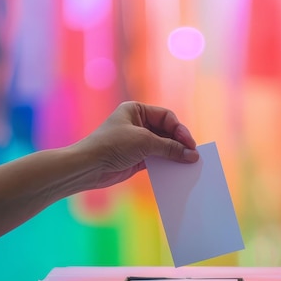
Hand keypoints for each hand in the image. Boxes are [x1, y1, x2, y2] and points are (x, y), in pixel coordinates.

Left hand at [73, 101, 199, 188]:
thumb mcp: (145, 142)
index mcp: (136, 110)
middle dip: (179, 143)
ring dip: (174, 154)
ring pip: (163, 146)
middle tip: (192, 155)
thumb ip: (170, 148)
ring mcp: (137, 141)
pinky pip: (157, 159)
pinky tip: (176, 170)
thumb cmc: (112, 146)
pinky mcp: (136, 158)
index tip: (190, 144)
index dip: (180, 130)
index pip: (166, 117)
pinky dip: (166, 163)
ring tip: (188, 164)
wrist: (88, 166)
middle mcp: (137, 123)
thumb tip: (192, 154)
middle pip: (166, 132)